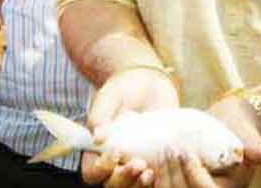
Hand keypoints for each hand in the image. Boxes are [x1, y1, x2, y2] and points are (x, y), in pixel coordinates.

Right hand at [81, 67, 178, 185]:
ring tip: (150, 171)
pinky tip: (168, 169)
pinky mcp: (156, 164)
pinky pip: (156, 181)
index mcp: (97, 153)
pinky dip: (161, 180)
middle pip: (113, 186)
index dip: (101, 169)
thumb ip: (100, 115)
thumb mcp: (109, 97)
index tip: (116, 152)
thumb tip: (97, 137)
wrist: (149, 84)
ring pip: (133, 187)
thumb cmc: (123, 90)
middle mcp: (115, 164)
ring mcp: (136, 165)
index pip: (92, 173)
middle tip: (139, 164)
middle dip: (124, 179)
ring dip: (140, 185)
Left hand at [152, 97, 260, 187]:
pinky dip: (150, 181)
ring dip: (160, 176)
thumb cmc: (239, 132)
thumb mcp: (246, 140)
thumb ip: (253, 151)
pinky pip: (160, 186)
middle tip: (169, 148)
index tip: (186, 151)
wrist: (226, 127)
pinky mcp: (175, 182)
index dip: (193, 174)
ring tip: (158, 153)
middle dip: (173, 173)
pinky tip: (144, 168)